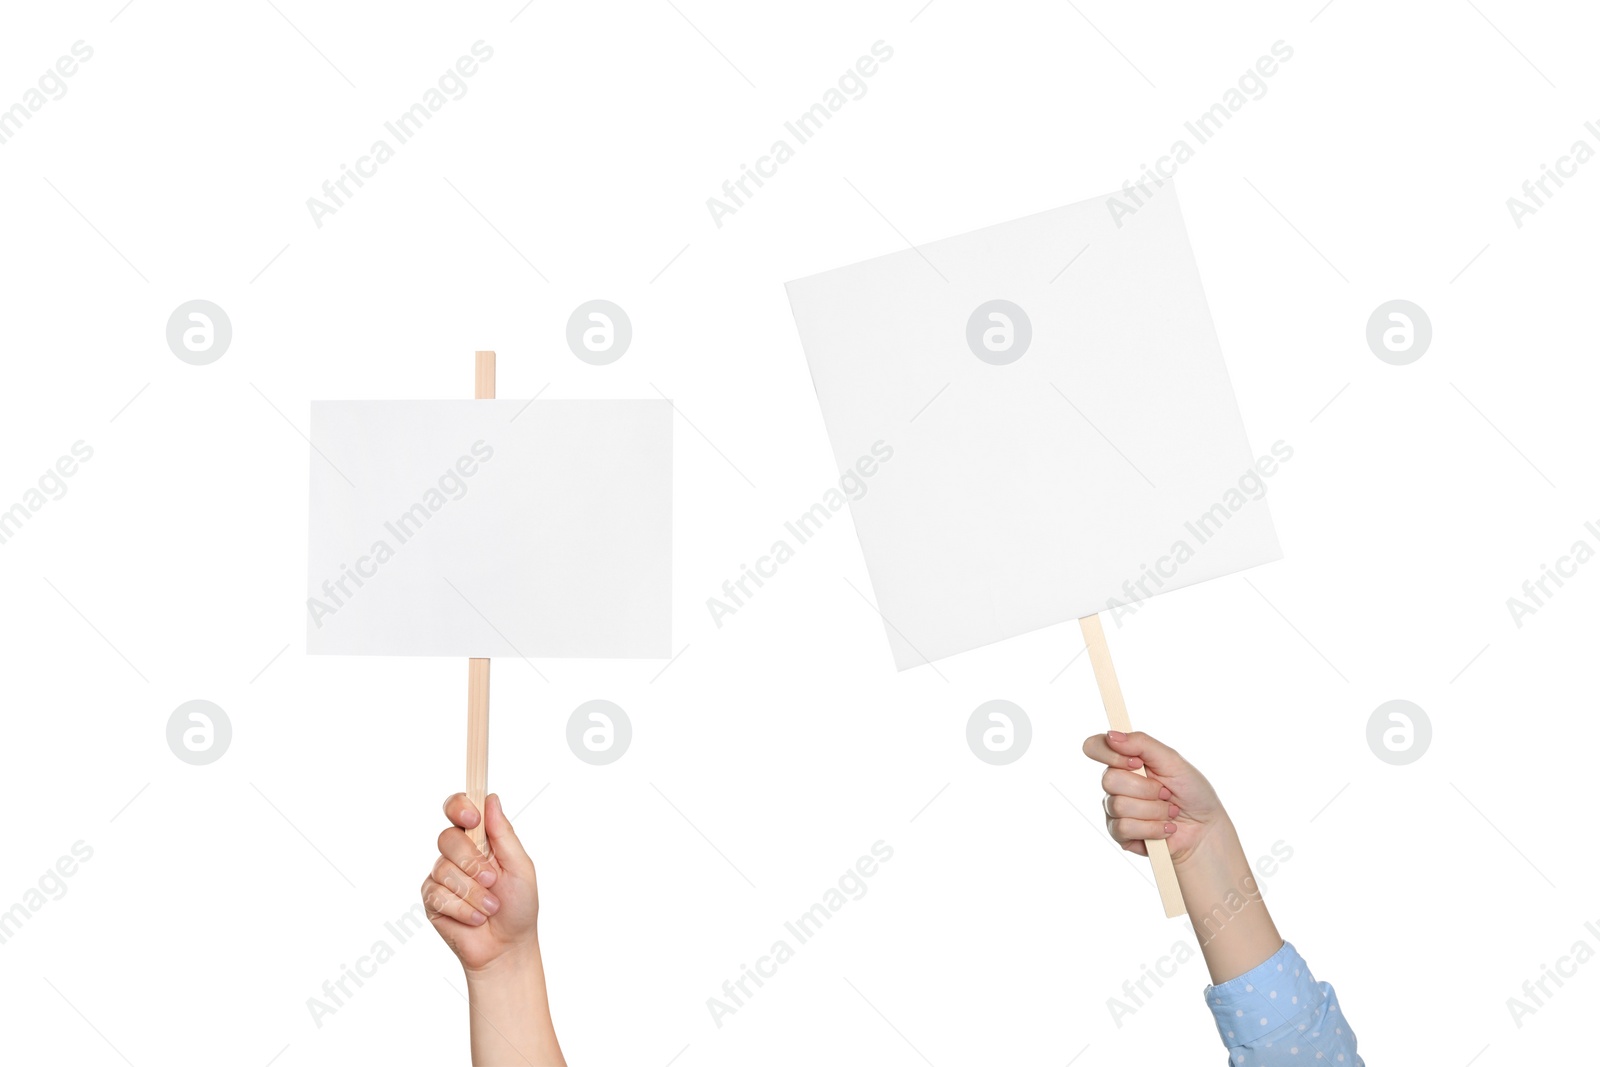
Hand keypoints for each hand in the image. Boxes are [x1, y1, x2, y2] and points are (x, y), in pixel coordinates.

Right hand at [422, 793, 540, 973]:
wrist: (507, 946)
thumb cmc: (519, 905)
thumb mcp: (520, 867)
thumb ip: (504, 834)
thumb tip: (491, 798)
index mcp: (480, 839)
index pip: (458, 808)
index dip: (459, 806)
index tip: (472, 817)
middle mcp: (457, 853)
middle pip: (447, 837)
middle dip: (472, 861)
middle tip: (493, 880)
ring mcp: (442, 876)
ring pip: (443, 869)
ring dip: (473, 892)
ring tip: (490, 908)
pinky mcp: (432, 900)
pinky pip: (438, 894)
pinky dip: (462, 909)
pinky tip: (476, 919)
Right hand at [1081, 730, 1227, 864]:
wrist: (1205, 829)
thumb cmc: (1191, 792)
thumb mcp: (1173, 761)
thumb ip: (1142, 743)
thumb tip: (1111, 735)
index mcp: (1125, 761)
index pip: (1095, 747)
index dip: (1110, 754)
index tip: (1137, 762)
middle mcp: (1115, 784)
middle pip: (1109, 780)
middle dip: (1146, 789)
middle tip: (1165, 792)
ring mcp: (1114, 809)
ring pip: (1119, 805)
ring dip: (1154, 810)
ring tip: (1169, 812)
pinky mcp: (1119, 833)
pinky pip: (1124, 827)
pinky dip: (1152, 828)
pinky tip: (1164, 828)